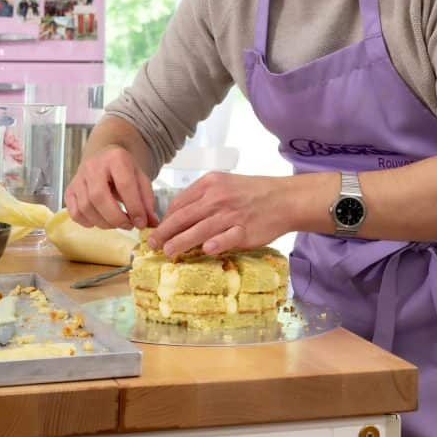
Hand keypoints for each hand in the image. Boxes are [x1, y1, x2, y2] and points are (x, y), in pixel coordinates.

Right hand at [64, 145, 158, 230]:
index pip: (124, 184)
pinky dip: (88, 222)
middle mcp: (93, 166)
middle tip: (128, 225)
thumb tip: (151, 223)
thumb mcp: (141, 178)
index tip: (141, 223)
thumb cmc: (124, 169)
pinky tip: (100, 220)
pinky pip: (75, 212)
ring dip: (104, 222)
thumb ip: (147, 200)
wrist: (104, 156)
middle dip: (116, 217)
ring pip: (86, 207)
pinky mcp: (70, 190)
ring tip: (117, 223)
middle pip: (99, 197)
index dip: (134, 207)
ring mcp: (78, 177)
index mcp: (115, 158)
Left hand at [147, 172, 290, 255]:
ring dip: (181, 242)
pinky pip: (227, 238)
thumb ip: (202, 198)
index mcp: (210, 184)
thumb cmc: (251, 192)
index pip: (180, 203)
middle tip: (153, 244)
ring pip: (200, 229)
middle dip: (165, 232)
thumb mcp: (224, 184)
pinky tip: (206, 250)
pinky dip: (216, 244)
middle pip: (184, 217)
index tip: (157, 231)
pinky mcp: (245, 230)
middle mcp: (218, 197)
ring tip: (168, 252)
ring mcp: (232, 214)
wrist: (283, 198)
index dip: (166, 219)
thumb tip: (177, 217)